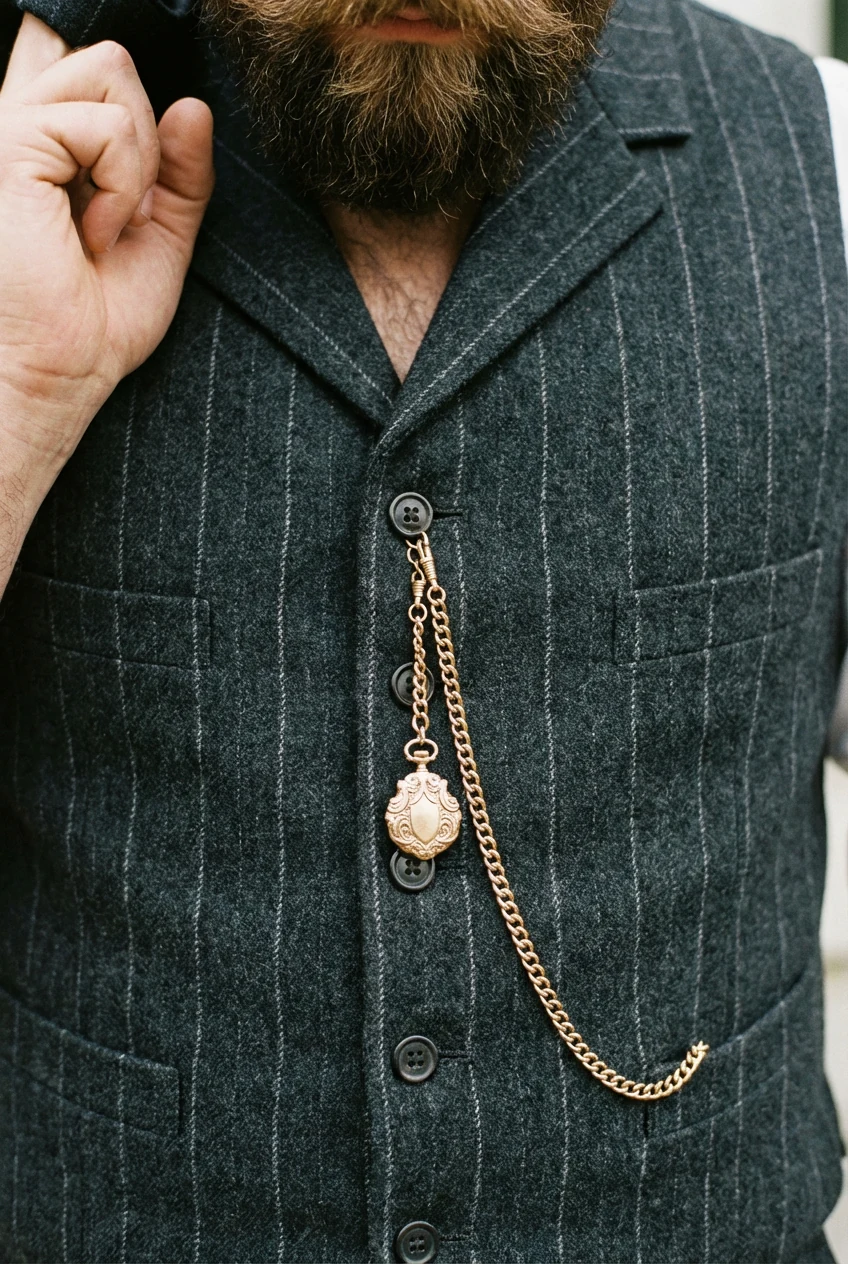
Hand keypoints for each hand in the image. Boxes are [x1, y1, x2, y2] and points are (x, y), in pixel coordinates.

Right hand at [0, 14, 213, 463]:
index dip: (143, 139)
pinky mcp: (10, 145)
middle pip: (111, 64)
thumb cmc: (96, 324)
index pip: (108, 84)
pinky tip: (91, 236)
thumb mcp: (160, 238)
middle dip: (144, 142)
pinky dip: (120, 188)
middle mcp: (22, 129)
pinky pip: (106, 126)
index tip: (133, 212)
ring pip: (110, 74)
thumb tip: (194, 107)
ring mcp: (10, 130)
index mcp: (49, 149)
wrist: (62, 372)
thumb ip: (181, 175)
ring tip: (101, 230)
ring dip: (134, 164)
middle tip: (118, 221)